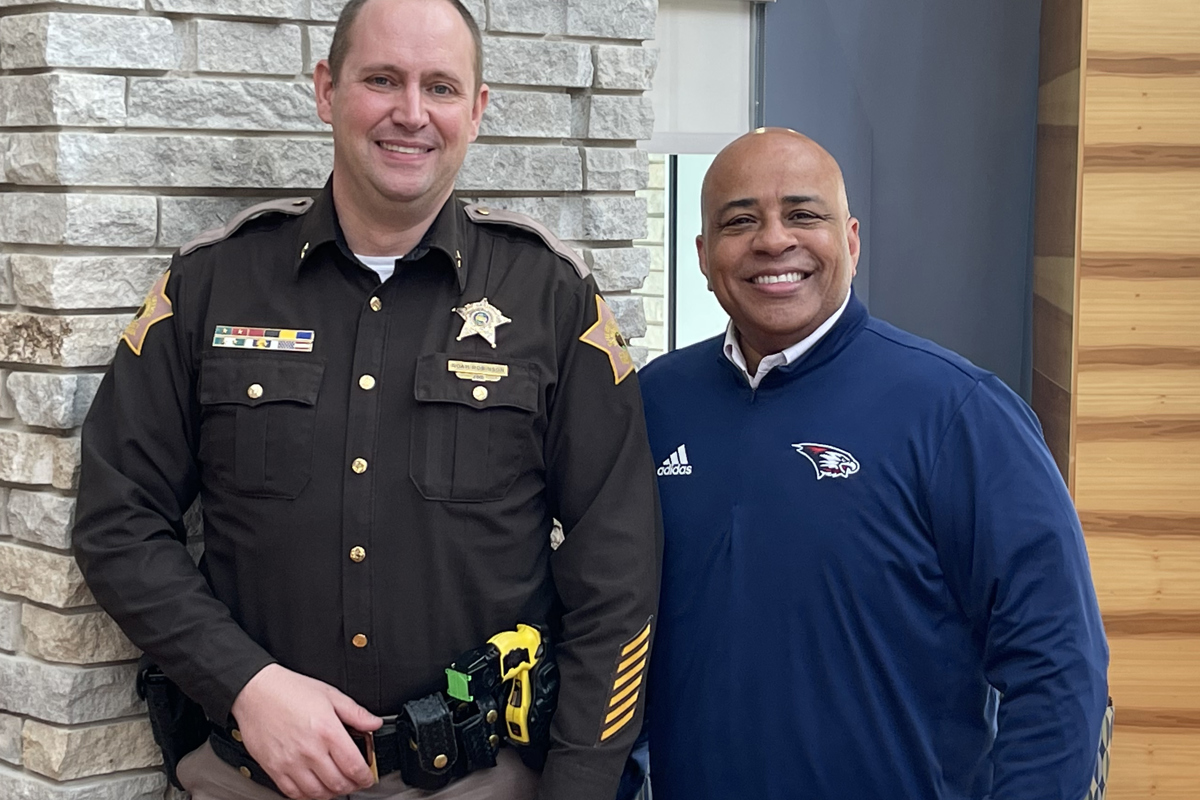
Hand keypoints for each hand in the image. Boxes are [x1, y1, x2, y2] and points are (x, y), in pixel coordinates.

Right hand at [230, 664, 381, 799]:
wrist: (256, 692)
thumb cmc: (290, 690)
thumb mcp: (330, 694)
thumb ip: (355, 713)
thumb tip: (374, 724)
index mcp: (327, 730)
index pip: (354, 766)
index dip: (365, 776)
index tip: (368, 777)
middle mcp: (309, 750)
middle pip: (338, 783)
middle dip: (352, 786)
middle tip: (356, 782)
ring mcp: (290, 762)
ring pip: (317, 793)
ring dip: (332, 793)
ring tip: (337, 786)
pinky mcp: (274, 769)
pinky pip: (294, 793)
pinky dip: (308, 796)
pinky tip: (315, 788)